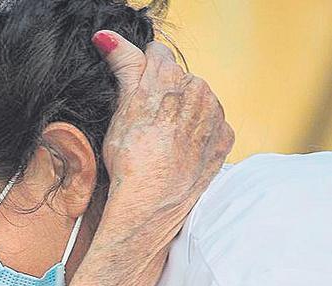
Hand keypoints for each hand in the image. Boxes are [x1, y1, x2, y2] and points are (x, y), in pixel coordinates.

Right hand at [93, 30, 234, 252]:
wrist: (150, 203)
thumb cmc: (129, 158)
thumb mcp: (119, 106)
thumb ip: (122, 64)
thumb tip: (108, 37)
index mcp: (170, 75)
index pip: (156, 54)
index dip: (140, 71)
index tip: (132, 91)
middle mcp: (199, 89)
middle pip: (178, 78)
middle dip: (164, 93)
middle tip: (145, 123)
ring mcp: (215, 115)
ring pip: (196, 101)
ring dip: (181, 113)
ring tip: (161, 140)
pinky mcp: (224, 139)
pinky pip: (210, 126)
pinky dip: (197, 134)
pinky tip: (178, 151)